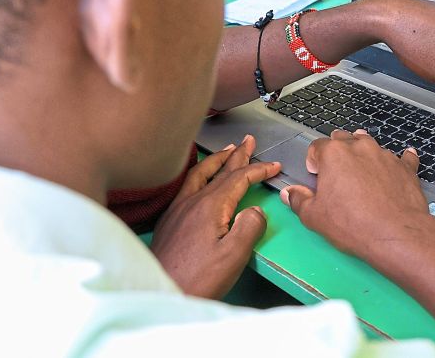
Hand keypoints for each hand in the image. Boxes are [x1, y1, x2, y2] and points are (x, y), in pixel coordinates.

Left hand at [150, 135, 279, 298]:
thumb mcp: (233, 257)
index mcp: (209, 207)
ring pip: (200, 174)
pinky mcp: (170, 221)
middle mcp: (192, 202)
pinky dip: (200, 173)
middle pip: (219, 170)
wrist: (161, 293)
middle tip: (248, 142)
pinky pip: (188, 185)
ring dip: (217, 160)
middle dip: (237, 154)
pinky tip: (199, 180)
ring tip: (226, 151)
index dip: (258, 170)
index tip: (273, 166)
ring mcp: (178, 210)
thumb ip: (249, 228)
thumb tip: (255, 211)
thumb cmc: (195, 280)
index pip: (238, 178)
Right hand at [282, 130, 434, 261]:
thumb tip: (289, 193)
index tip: (317, 178)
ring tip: (362, 172)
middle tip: (337, 175)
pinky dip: (398, 161)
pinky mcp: (405, 167)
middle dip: (338, 153)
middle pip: (343, 140)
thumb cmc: (353, 225)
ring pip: (370, 145)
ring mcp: (385, 155)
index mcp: (334, 154)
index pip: (317, 147)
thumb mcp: (314, 217)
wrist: (396, 235)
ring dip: (363, 155)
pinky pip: (403, 157)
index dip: (314, 162)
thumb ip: (298, 200)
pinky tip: (400, 163)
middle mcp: (360, 147)